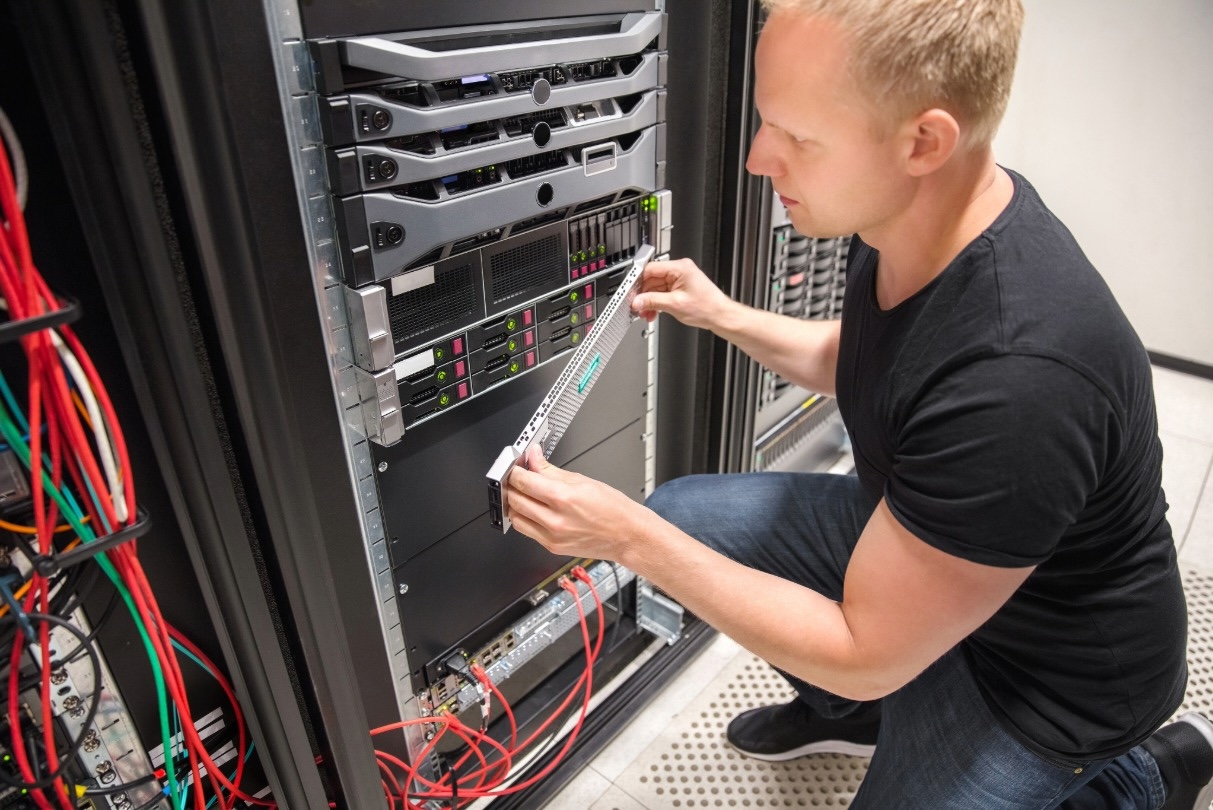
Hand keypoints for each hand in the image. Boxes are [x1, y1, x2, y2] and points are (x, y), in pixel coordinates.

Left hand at [505, 446, 652, 561]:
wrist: (626, 535)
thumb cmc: (612, 509)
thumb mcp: (582, 480)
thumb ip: (550, 469)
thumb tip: (533, 458)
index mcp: (563, 498)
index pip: (524, 481)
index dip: (514, 471)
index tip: (515, 466)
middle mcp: (555, 520)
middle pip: (515, 499)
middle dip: (512, 485)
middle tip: (518, 477)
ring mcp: (552, 536)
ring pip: (516, 517)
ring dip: (515, 503)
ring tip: (525, 494)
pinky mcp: (552, 547)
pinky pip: (526, 531)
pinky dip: (525, 518)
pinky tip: (533, 510)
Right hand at [631, 258, 734, 329]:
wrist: (720, 316)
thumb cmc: (707, 307)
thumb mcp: (674, 305)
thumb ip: (652, 302)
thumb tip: (637, 301)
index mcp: (680, 268)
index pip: (650, 269)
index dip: (638, 282)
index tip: (631, 293)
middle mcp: (680, 270)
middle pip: (652, 279)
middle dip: (644, 295)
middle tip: (637, 307)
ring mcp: (680, 279)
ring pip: (656, 288)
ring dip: (649, 301)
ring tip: (646, 313)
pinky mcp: (680, 288)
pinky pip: (662, 293)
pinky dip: (657, 303)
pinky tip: (654, 312)